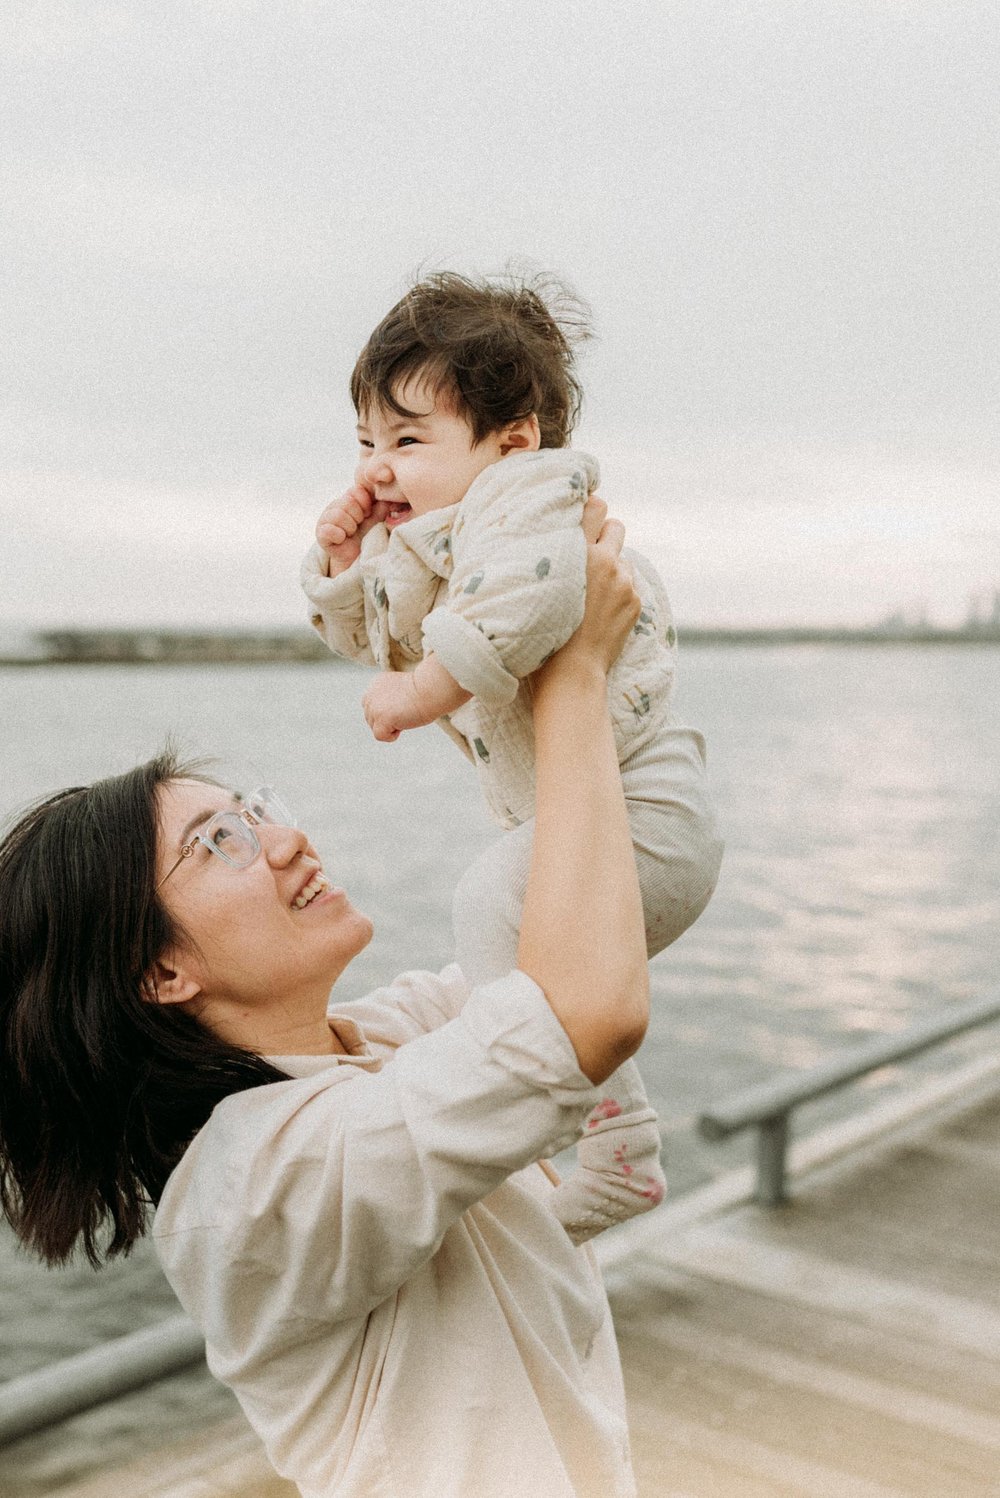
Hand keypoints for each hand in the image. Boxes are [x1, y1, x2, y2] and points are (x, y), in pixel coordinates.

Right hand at [315, 480, 390, 573]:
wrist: (354, 556)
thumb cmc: (364, 536)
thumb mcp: (373, 521)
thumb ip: (379, 510)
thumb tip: (387, 501)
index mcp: (347, 499)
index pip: (356, 490)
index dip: (365, 503)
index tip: (367, 514)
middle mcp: (334, 506)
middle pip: (348, 502)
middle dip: (358, 517)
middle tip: (357, 526)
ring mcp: (325, 519)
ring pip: (339, 515)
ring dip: (349, 527)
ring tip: (350, 533)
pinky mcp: (320, 534)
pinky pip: (329, 530)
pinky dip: (339, 536)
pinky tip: (341, 539)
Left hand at [362, 671, 427, 741]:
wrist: (431, 689)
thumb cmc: (423, 691)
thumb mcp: (399, 690)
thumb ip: (388, 699)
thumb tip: (387, 715)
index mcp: (375, 685)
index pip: (372, 708)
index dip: (388, 712)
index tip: (403, 706)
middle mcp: (370, 695)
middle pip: (372, 720)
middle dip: (389, 720)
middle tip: (406, 710)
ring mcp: (374, 707)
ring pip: (376, 728)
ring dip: (392, 726)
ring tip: (406, 714)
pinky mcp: (381, 718)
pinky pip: (381, 736)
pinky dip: (393, 735)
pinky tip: (404, 722)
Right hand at [541, 497, 639, 680]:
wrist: (571, 672)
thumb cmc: (541, 630)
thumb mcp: (538, 583)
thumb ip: (551, 555)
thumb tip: (555, 535)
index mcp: (576, 550)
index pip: (595, 506)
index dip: (588, 511)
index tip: (580, 520)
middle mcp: (604, 559)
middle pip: (615, 525)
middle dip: (605, 536)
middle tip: (588, 554)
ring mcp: (623, 581)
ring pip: (622, 558)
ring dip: (611, 567)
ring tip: (591, 591)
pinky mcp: (635, 601)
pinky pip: (628, 584)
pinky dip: (618, 592)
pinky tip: (600, 611)